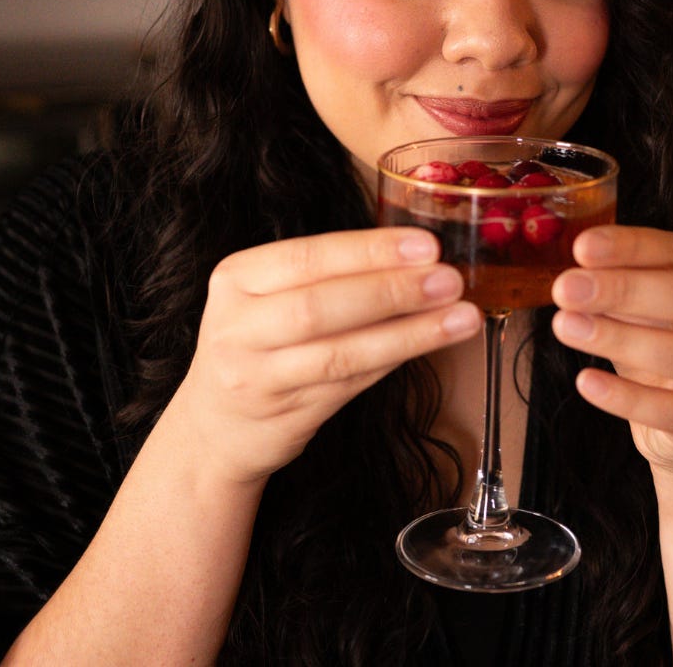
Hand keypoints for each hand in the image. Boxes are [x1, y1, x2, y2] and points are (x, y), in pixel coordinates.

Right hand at [171, 227, 481, 486]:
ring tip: (459, 317)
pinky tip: (429, 343)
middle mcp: (236, 326)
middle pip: (322, 304)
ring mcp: (255, 376)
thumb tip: (417, 256)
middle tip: (449, 280)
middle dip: (393, 290)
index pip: (309, 256)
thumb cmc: (259, 344)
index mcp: (237, 278)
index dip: (370, 251)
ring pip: (341, 352)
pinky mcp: (282, 414)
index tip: (425, 246)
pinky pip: (350, 383)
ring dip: (408, 332)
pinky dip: (394, 360)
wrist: (213, 427)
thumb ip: (331, 275)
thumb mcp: (269, 297)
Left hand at [550, 225, 672, 473]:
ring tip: (566, 327)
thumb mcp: (636, 303)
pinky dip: (627, 397)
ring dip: (622, 340)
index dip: (631, 248)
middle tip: (565, 289)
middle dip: (626, 290)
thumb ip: (612, 281)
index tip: (582, 247)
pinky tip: (586, 382)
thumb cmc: (656, 338)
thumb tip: (573, 273)